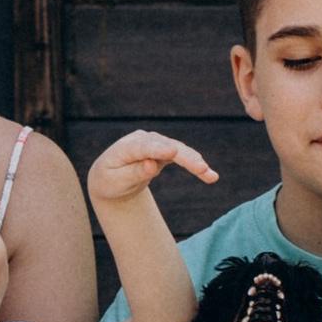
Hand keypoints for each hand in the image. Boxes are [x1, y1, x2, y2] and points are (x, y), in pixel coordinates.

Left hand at [86, 127, 218, 213]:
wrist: (110, 177)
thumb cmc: (110, 181)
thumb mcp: (117, 182)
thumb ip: (134, 173)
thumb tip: (151, 165)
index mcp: (126, 147)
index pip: (144, 147)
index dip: (158, 150)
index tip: (172, 152)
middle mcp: (143, 140)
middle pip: (167, 147)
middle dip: (185, 158)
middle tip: (202, 169)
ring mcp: (155, 143)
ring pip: (179, 151)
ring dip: (195, 162)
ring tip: (211, 176)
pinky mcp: (165, 149)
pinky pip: (182, 157)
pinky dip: (194, 165)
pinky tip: (209, 174)